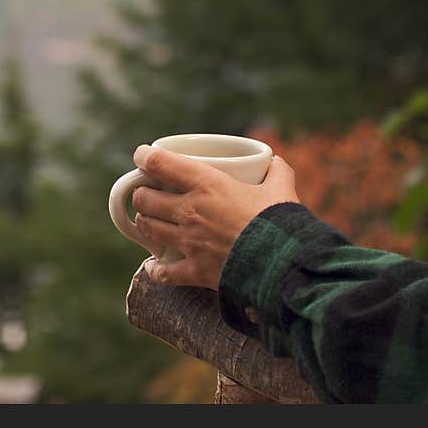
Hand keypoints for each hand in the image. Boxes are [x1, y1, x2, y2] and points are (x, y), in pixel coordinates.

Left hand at [131, 145, 299, 289]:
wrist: (285, 266)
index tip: (141, 156)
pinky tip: (156, 265)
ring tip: (151, 221)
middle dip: (142, 195)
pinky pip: (163, 272)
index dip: (144, 157)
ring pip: (148, 228)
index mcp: (207, 184)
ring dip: (146, 223)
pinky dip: (156, 269)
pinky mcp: (194, 270)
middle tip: (148, 194)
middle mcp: (190, 211)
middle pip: (144, 199)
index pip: (160, 163)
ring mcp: (189, 242)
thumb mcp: (282, 190)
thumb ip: (278, 172)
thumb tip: (276, 162)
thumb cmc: (281, 223)